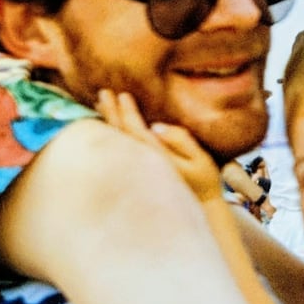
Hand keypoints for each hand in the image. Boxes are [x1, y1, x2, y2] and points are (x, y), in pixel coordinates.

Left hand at [96, 89, 221, 202]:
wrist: (202, 210)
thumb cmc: (204, 181)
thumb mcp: (200, 158)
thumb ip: (181, 140)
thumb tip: (156, 126)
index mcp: (156, 158)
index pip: (135, 131)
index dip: (127, 112)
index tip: (122, 95)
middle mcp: (142, 165)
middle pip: (120, 136)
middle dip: (111, 113)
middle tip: (103, 93)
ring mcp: (137, 172)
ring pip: (115, 144)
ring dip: (107, 123)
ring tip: (99, 104)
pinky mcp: (137, 175)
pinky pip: (117, 152)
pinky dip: (109, 136)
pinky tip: (106, 125)